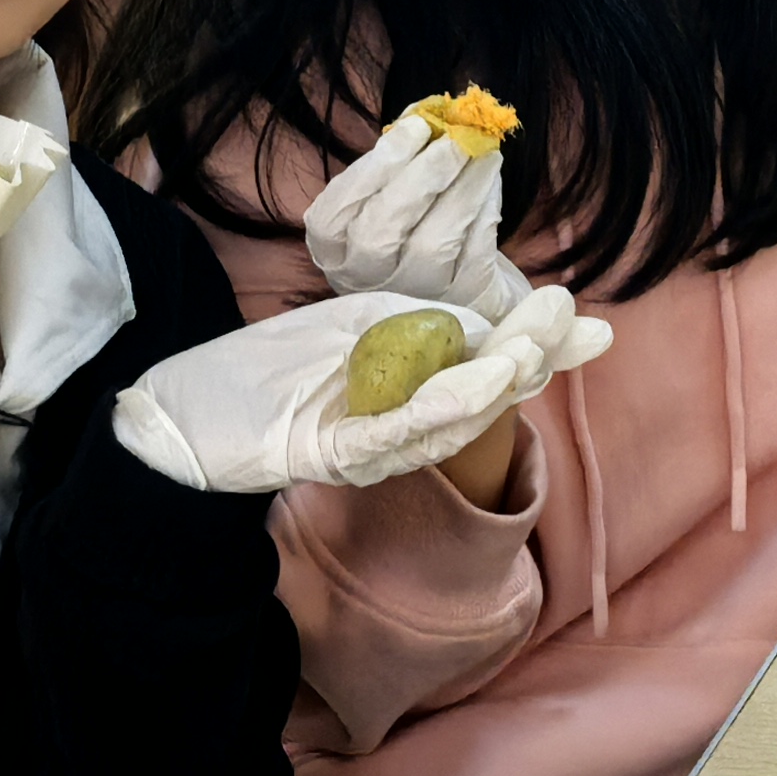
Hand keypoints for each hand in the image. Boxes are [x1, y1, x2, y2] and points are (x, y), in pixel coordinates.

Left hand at [111, 286, 610, 494]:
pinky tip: (467, 384)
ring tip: (525, 353)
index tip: (593, 326)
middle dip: (531, 359)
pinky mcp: (332, 456)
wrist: (183, 415)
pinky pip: (391, 437)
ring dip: (492, 388)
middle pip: (484, 398)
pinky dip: (432, 412)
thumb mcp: (352, 326)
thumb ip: (416, 325)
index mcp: (413, 392)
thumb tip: (484, 321)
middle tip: (565, 319)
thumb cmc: (267, 369)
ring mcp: (373, 448)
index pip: (493, 369)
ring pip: (447, 424)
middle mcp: (404, 428)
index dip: (545, 351)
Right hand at [301, 108, 531, 315]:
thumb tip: (428, 112)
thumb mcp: (395, 190)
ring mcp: (412, 296)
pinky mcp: (461, 302)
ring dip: (463, 191)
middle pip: (379, 232)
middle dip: (421, 178)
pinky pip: (472, 255)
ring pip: (431, 244)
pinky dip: (485, 212)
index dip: (374, 169)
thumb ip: (402, 152)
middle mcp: (363, 278)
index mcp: (334, 247)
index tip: (416, 128)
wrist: (466, 285)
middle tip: (456, 139)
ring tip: (485, 153)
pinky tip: (491, 182)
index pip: (335, 213)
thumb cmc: (418, 224)